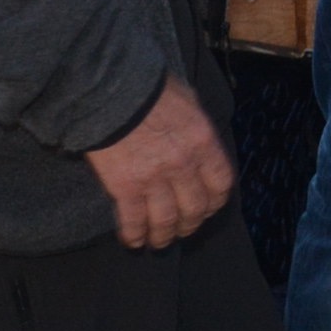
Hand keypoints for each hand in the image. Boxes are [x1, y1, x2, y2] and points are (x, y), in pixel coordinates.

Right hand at [87, 80, 234, 249]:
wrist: (109, 90)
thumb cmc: (147, 88)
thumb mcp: (187, 99)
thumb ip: (195, 124)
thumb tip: (197, 136)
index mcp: (203, 142)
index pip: (220, 184)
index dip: (215, 201)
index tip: (208, 207)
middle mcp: (183, 165)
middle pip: (195, 207)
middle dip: (190, 224)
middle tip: (183, 229)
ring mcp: (154, 179)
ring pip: (167, 220)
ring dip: (165, 236)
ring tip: (159, 242)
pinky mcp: (125, 187)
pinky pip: (134, 220)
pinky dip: (135, 235)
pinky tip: (134, 241)